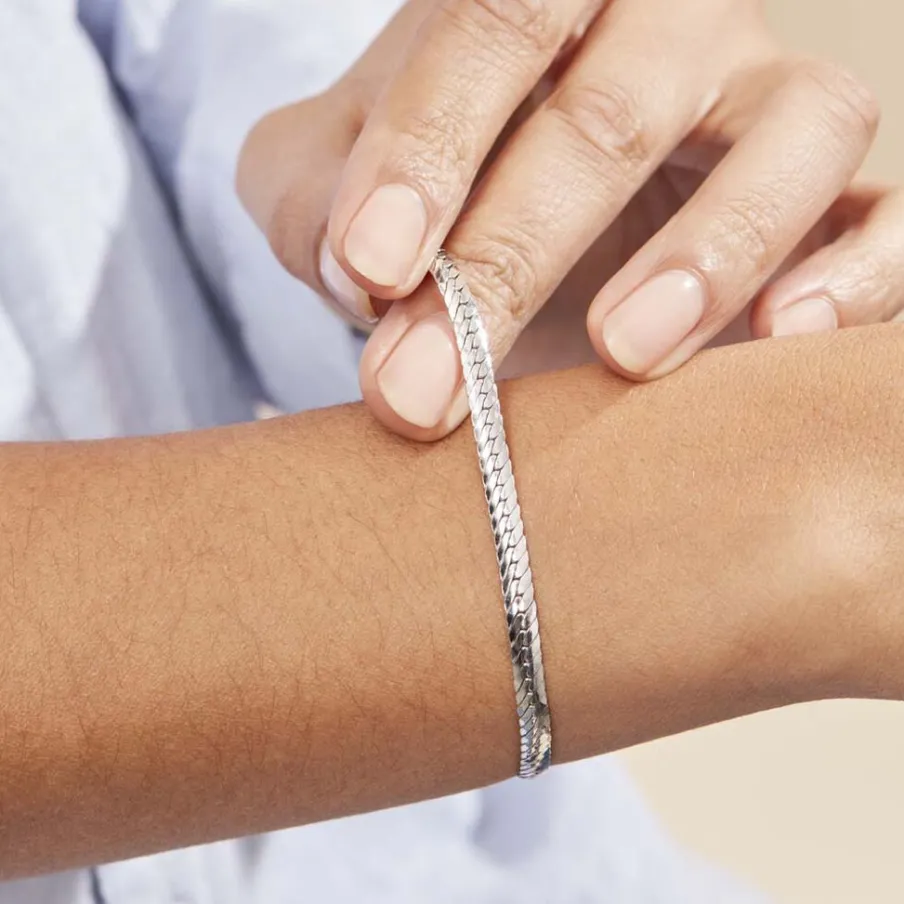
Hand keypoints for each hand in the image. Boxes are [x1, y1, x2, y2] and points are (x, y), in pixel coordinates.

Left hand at [238, 0, 895, 439]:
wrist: (530, 221)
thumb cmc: (436, 191)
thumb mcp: (337, 185)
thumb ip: (316, 203)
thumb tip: (355, 270)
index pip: (491, 27)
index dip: (429, 147)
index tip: (372, 272)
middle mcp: (673, 26)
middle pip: (614, 109)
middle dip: (512, 259)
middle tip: (429, 390)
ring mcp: (769, 104)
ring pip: (797, 128)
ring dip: (710, 246)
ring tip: (622, 351)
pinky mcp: (839, 197)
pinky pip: (889, 213)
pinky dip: (857, 270)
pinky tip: (779, 338)